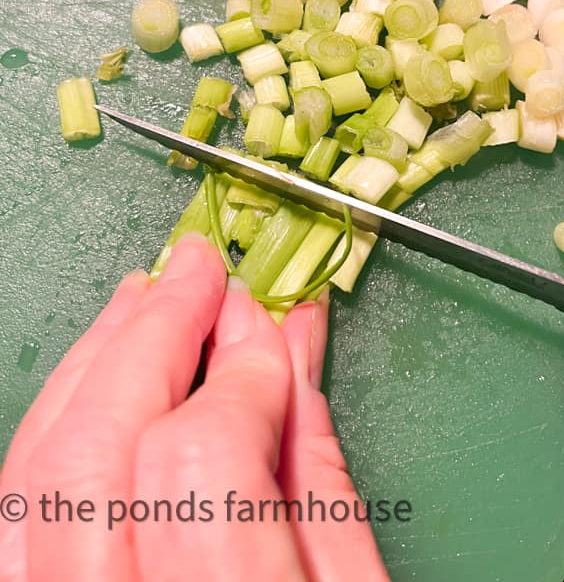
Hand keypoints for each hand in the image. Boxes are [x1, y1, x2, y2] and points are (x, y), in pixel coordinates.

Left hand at [0, 235, 389, 580]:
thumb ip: (317, 473)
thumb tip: (292, 349)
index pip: (201, 457)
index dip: (244, 373)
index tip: (274, 328)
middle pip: (100, 446)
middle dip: (155, 334)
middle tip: (198, 267)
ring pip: (37, 471)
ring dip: (94, 362)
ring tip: (143, 296)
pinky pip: (14, 512)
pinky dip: (54, 425)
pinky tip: (95, 377)